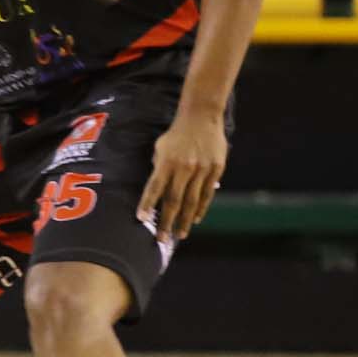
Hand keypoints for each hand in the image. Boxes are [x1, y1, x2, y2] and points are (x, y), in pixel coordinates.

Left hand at [137, 112, 226, 243]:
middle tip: (161, 238)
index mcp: (166, 162)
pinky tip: (195, 219)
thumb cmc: (176, 135)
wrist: (201, 118)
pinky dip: (201, 208)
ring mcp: (201, 170)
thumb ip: (158, 169)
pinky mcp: (216, 170)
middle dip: (166, 221)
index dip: (147, 204)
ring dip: (184, 220)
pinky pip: (207, 194)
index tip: (141, 220)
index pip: (154, 188)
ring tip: (179, 235)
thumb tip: (155, 192)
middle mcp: (184, 167)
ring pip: (192, 201)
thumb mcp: (160, 148)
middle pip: (173, 200)